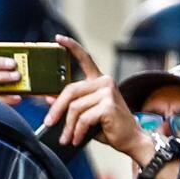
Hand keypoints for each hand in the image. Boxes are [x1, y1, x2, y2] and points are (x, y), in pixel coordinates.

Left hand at [42, 36, 155, 162]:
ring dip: (68, 126)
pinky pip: (83, 119)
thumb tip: (48, 98)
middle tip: (49, 123)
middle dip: (57, 109)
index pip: (84, 59)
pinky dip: (77, 132)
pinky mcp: (109, 105)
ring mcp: (108, 92)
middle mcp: (104, 81)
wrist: (131, 139)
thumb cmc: (109, 126)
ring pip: (75, 107)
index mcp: (99, 80)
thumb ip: (70, 104)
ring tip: (67, 138)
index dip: (71, 47)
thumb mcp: (86, 114)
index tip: (58, 39)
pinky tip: (77, 139)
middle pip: (70, 90)